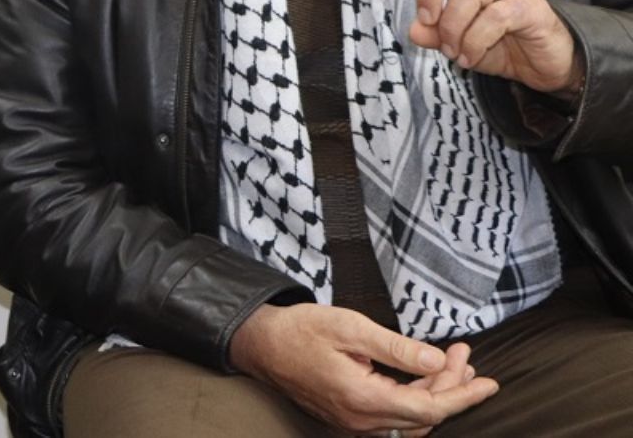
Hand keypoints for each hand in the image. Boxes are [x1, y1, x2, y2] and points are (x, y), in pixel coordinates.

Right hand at [229, 303, 497, 435]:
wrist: (262, 344)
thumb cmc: (301, 330)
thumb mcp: (350, 327)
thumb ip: (396, 347)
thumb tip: (437, 360)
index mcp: (363, 398)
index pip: (430, 408)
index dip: (463, 396)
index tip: (488, 381)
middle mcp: (361, 420)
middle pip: (424, 415)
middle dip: (451, 386)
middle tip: (463, 354)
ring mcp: (354, 424)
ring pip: (410, 420)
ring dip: (435, 394)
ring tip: (451, 363)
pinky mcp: (349, 419)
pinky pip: (393, 419)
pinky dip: (415, 400)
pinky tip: (421, 378)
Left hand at [409, 0, 580, 94]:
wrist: (540, 62)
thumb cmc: (493, 40)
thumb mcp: (452, 36)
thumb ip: (431, 29)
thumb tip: (415, 29)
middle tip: (429, 21)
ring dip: (453, 29)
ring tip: (456, 50)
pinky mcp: (528, 5)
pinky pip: (490, 19)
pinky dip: (472, 43)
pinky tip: (471, 55)